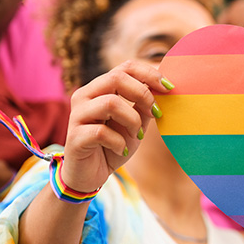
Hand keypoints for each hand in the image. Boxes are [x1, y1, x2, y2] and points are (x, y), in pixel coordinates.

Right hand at [62, 60, 172, 192]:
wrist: (91, 175)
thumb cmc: (114, 145)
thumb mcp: (135, 123)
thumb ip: (144, 105)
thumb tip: (163, 87)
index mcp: (101, 88)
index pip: (125, 68)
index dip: (149, 74)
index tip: (169, 88)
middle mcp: (85, 96)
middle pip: (117, 78)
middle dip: (143, 94)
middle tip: (156, 113)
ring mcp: (77, 115)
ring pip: (111, 103)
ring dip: (132, 120)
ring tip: (136, 135)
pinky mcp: (74, 137)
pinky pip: (101, 132)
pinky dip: (119, 142)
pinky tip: (122, 150)